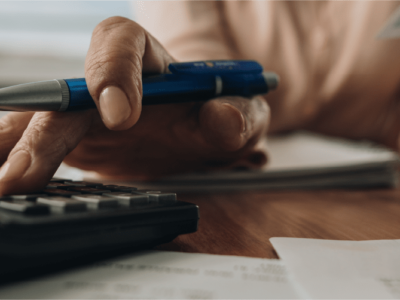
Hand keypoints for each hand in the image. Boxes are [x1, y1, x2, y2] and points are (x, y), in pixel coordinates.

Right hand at [0, 17, 269, 194]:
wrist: (195, 132)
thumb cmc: (214, 112)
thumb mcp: (240, 113)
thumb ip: (237, 114)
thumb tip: (222, 117)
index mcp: (148, 59)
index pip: (119, 43)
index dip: (112, 72)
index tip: (118, 115)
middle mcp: (108, 80)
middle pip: (62, 95)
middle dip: (40, 136)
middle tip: (22, 177)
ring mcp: (86, 113)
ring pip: (37, 123)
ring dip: (13, 155)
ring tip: (0, 189)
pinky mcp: (76, 142)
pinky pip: (37, 149)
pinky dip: (18, 166)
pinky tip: (8, 187)